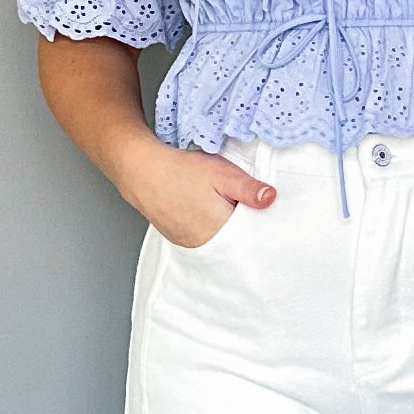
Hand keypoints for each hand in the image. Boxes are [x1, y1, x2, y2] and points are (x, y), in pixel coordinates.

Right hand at [126, 144, 275, 247]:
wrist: (141, 170)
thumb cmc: (181, 170)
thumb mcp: (222, 173)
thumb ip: (248, 189)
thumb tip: (271, 199)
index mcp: (220, 229)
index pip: (250, 234)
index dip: (258, 220)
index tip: (260, 208)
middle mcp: (204, 243)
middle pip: (235, 240)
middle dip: (242, 224)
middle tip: (240, 203)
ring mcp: (189, 243)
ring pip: (218, 240)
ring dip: (224, 226)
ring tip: (220, 204)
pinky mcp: (178, 238)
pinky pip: (202, 239)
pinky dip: (208, 228)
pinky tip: (205, 210)